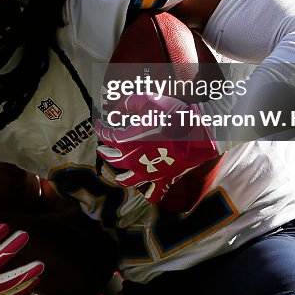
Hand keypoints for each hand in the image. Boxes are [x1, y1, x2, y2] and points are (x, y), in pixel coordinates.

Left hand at [94, 94, 218, 203]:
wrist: (196, 133)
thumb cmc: (171, 115)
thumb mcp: (146, 100)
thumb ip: (126, 104)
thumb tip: (114, 112)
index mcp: (125, 142)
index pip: (105, 135)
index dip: (100, 128)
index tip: (99, 125)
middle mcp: (132, 161)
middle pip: (112, 159)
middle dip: (105, 153)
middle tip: (102, 149)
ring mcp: (148, 173)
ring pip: (126, 180)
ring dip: (120, 176)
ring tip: (119, 174)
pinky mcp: (164, 180)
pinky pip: (153, 195)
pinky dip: (149, 193)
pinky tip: (147, 189)